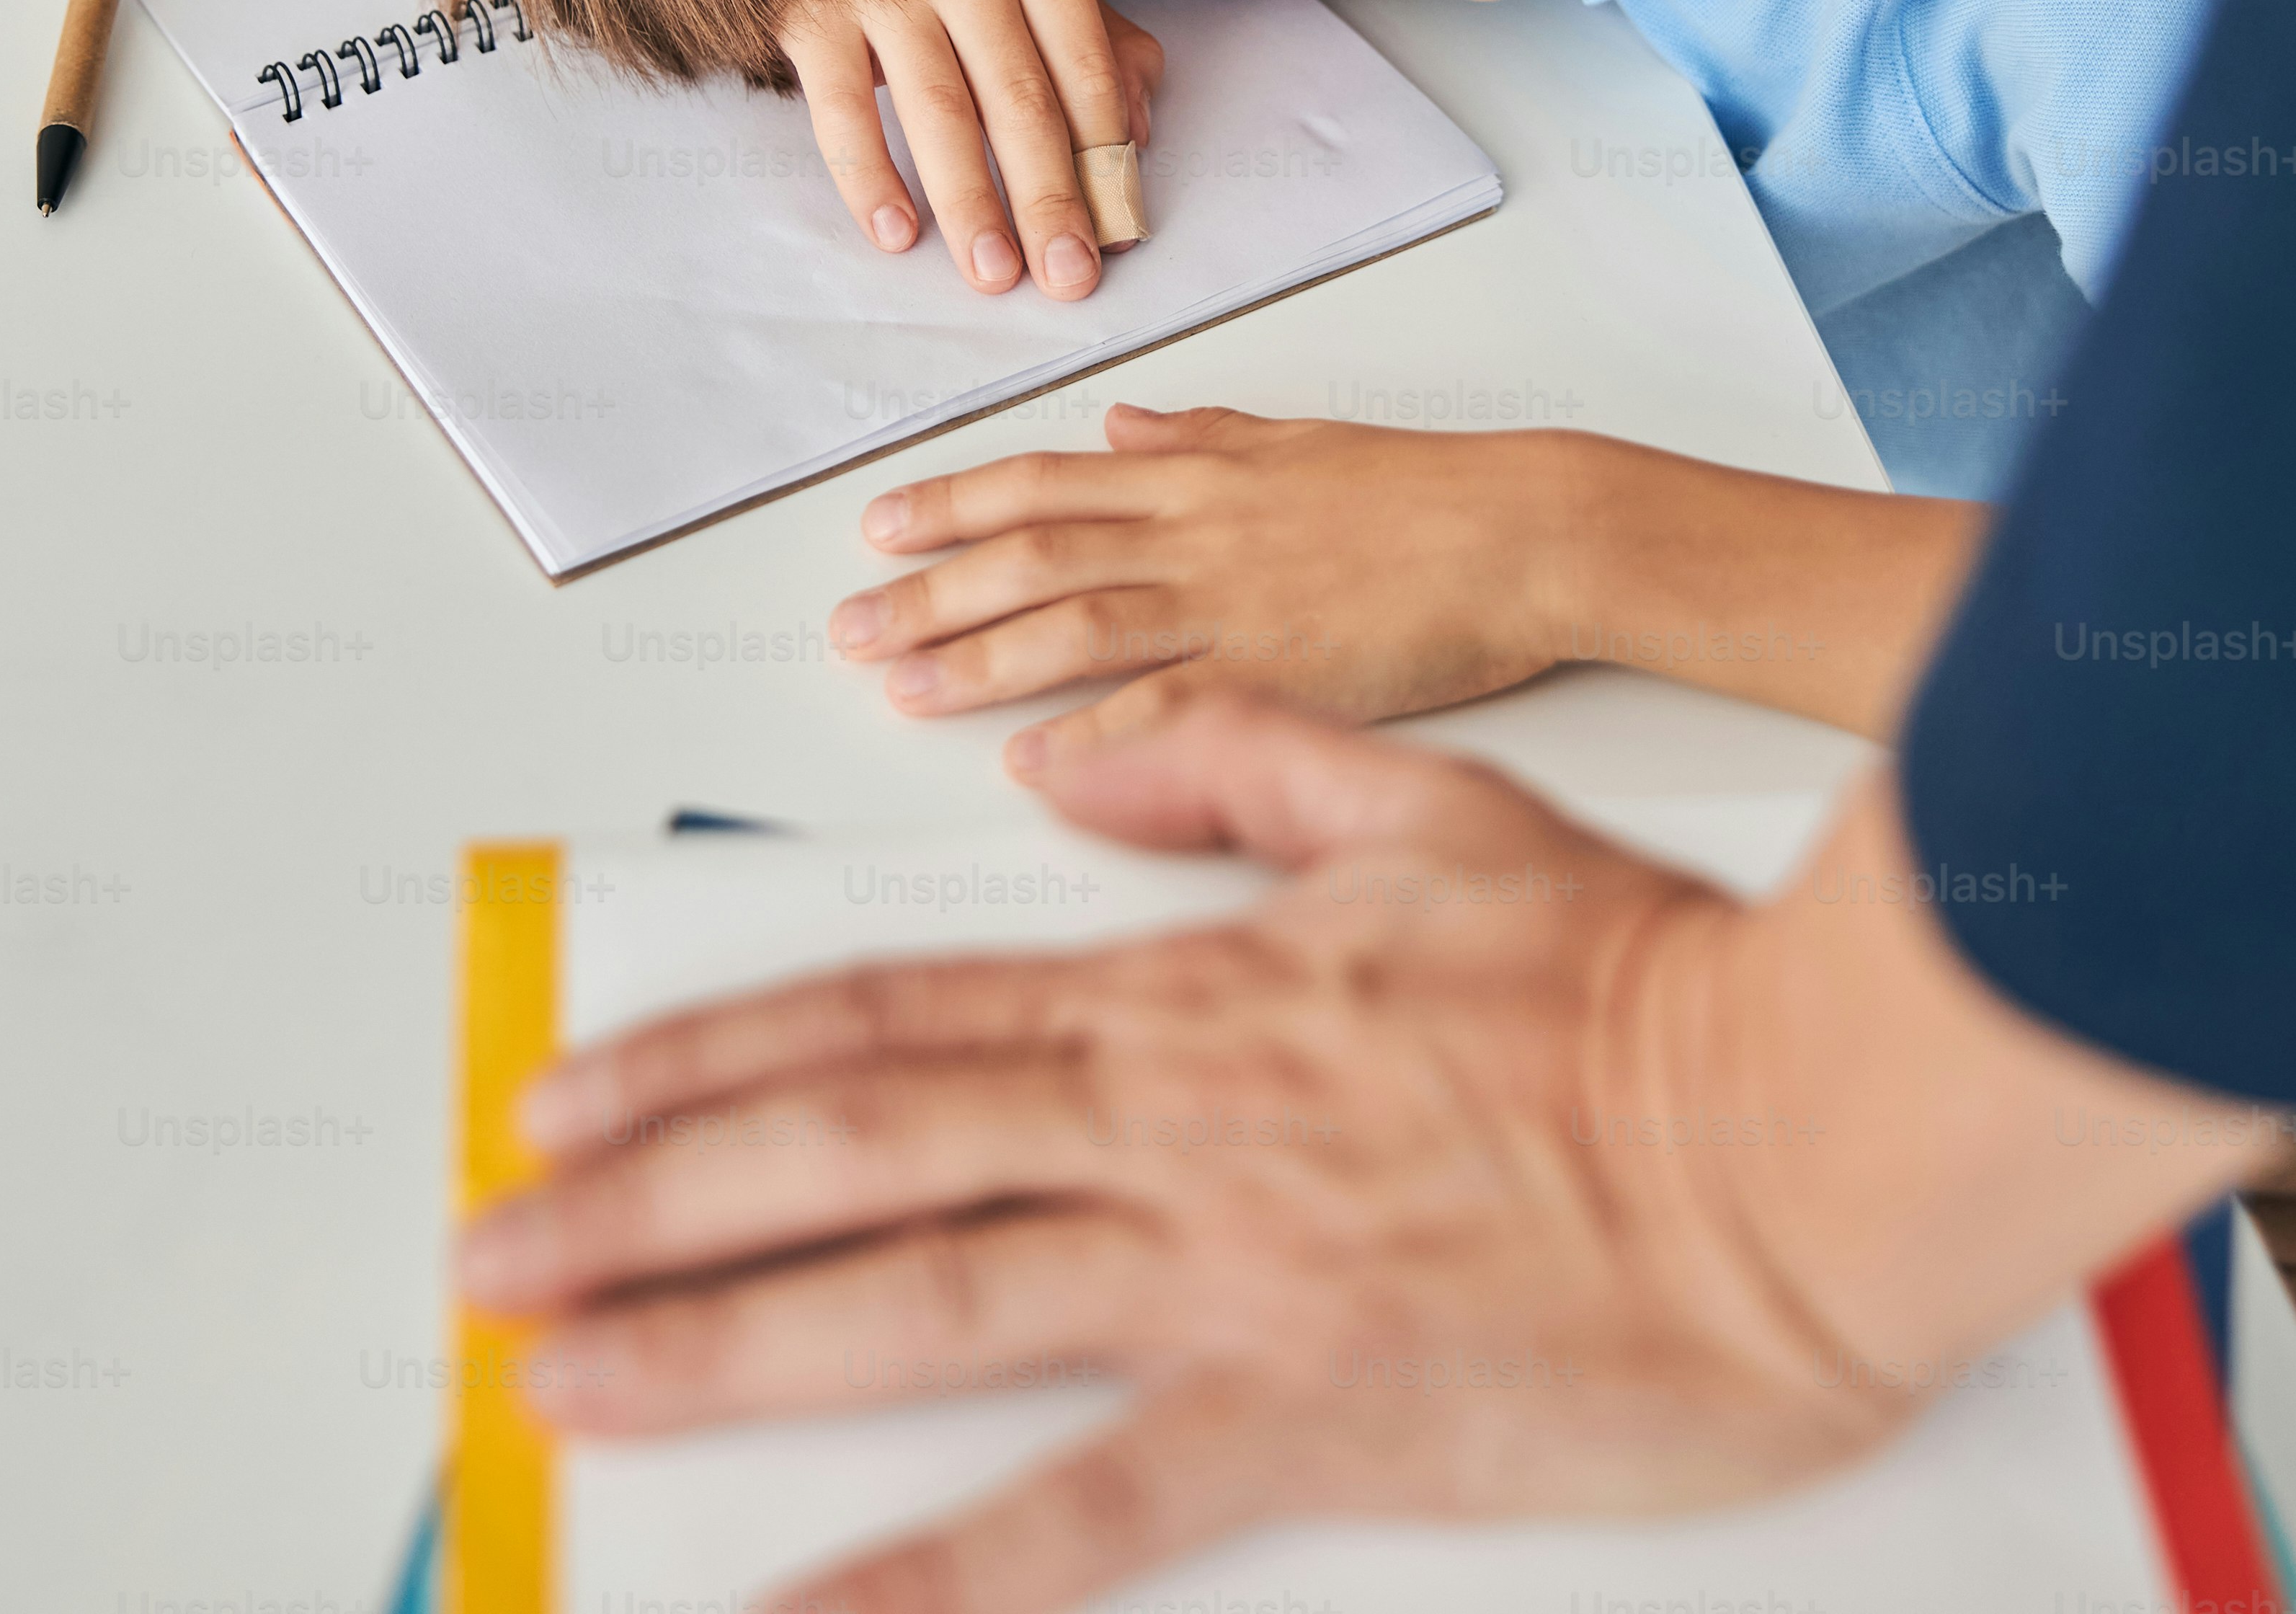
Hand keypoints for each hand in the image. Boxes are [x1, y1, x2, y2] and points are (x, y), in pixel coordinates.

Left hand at [453, 701, 1925, 1613]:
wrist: (1808, 1122)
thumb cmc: (1644, 982)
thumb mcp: (1432, 808)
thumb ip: (1237, 768)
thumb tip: (1078, 764)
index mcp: (1184, 993)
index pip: (890, 1012)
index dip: (711, 1056)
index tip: (569, 1094)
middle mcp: (1165, 1121)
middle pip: (851, 1143)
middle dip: (643, 1198)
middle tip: (487, 1248)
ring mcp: (1225, 1266)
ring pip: (918, 1292)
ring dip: (720, 1333)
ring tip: (562, 1372)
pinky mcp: (1308, 1412)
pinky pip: (1079, 1511)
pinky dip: (924, 1581)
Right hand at [777, 0, 1164, 301]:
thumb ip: (1098, 46)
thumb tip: (1137, 137)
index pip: (1084, 70)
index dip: (1105, 160)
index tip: (1117, 235)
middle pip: (1019, 100)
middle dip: (1048, 199)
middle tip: (1067, 276)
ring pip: (940, 111)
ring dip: (970, 202)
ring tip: (993, 272)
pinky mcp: (812, 13)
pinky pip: (844, 110)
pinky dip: (869, 177)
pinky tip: (895, 233)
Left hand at [842, 405, 1992, 756]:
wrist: (1530, 529)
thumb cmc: (1427, 489)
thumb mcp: (1298, 436)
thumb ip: (1202, 431)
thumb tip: (1123, 419)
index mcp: (1200, 470)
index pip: (1045, 482)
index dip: (952, 505)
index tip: (877, 527)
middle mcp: (1198, 529)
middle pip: (1033, 556)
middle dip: (929, 592)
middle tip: (844, 624)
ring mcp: (1236, 602)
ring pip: (1075, 626)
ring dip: (975, 660)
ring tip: (897, 687)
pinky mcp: (1285, 672)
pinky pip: (1170, 708)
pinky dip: (1094, 739)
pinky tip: (1032, 766)